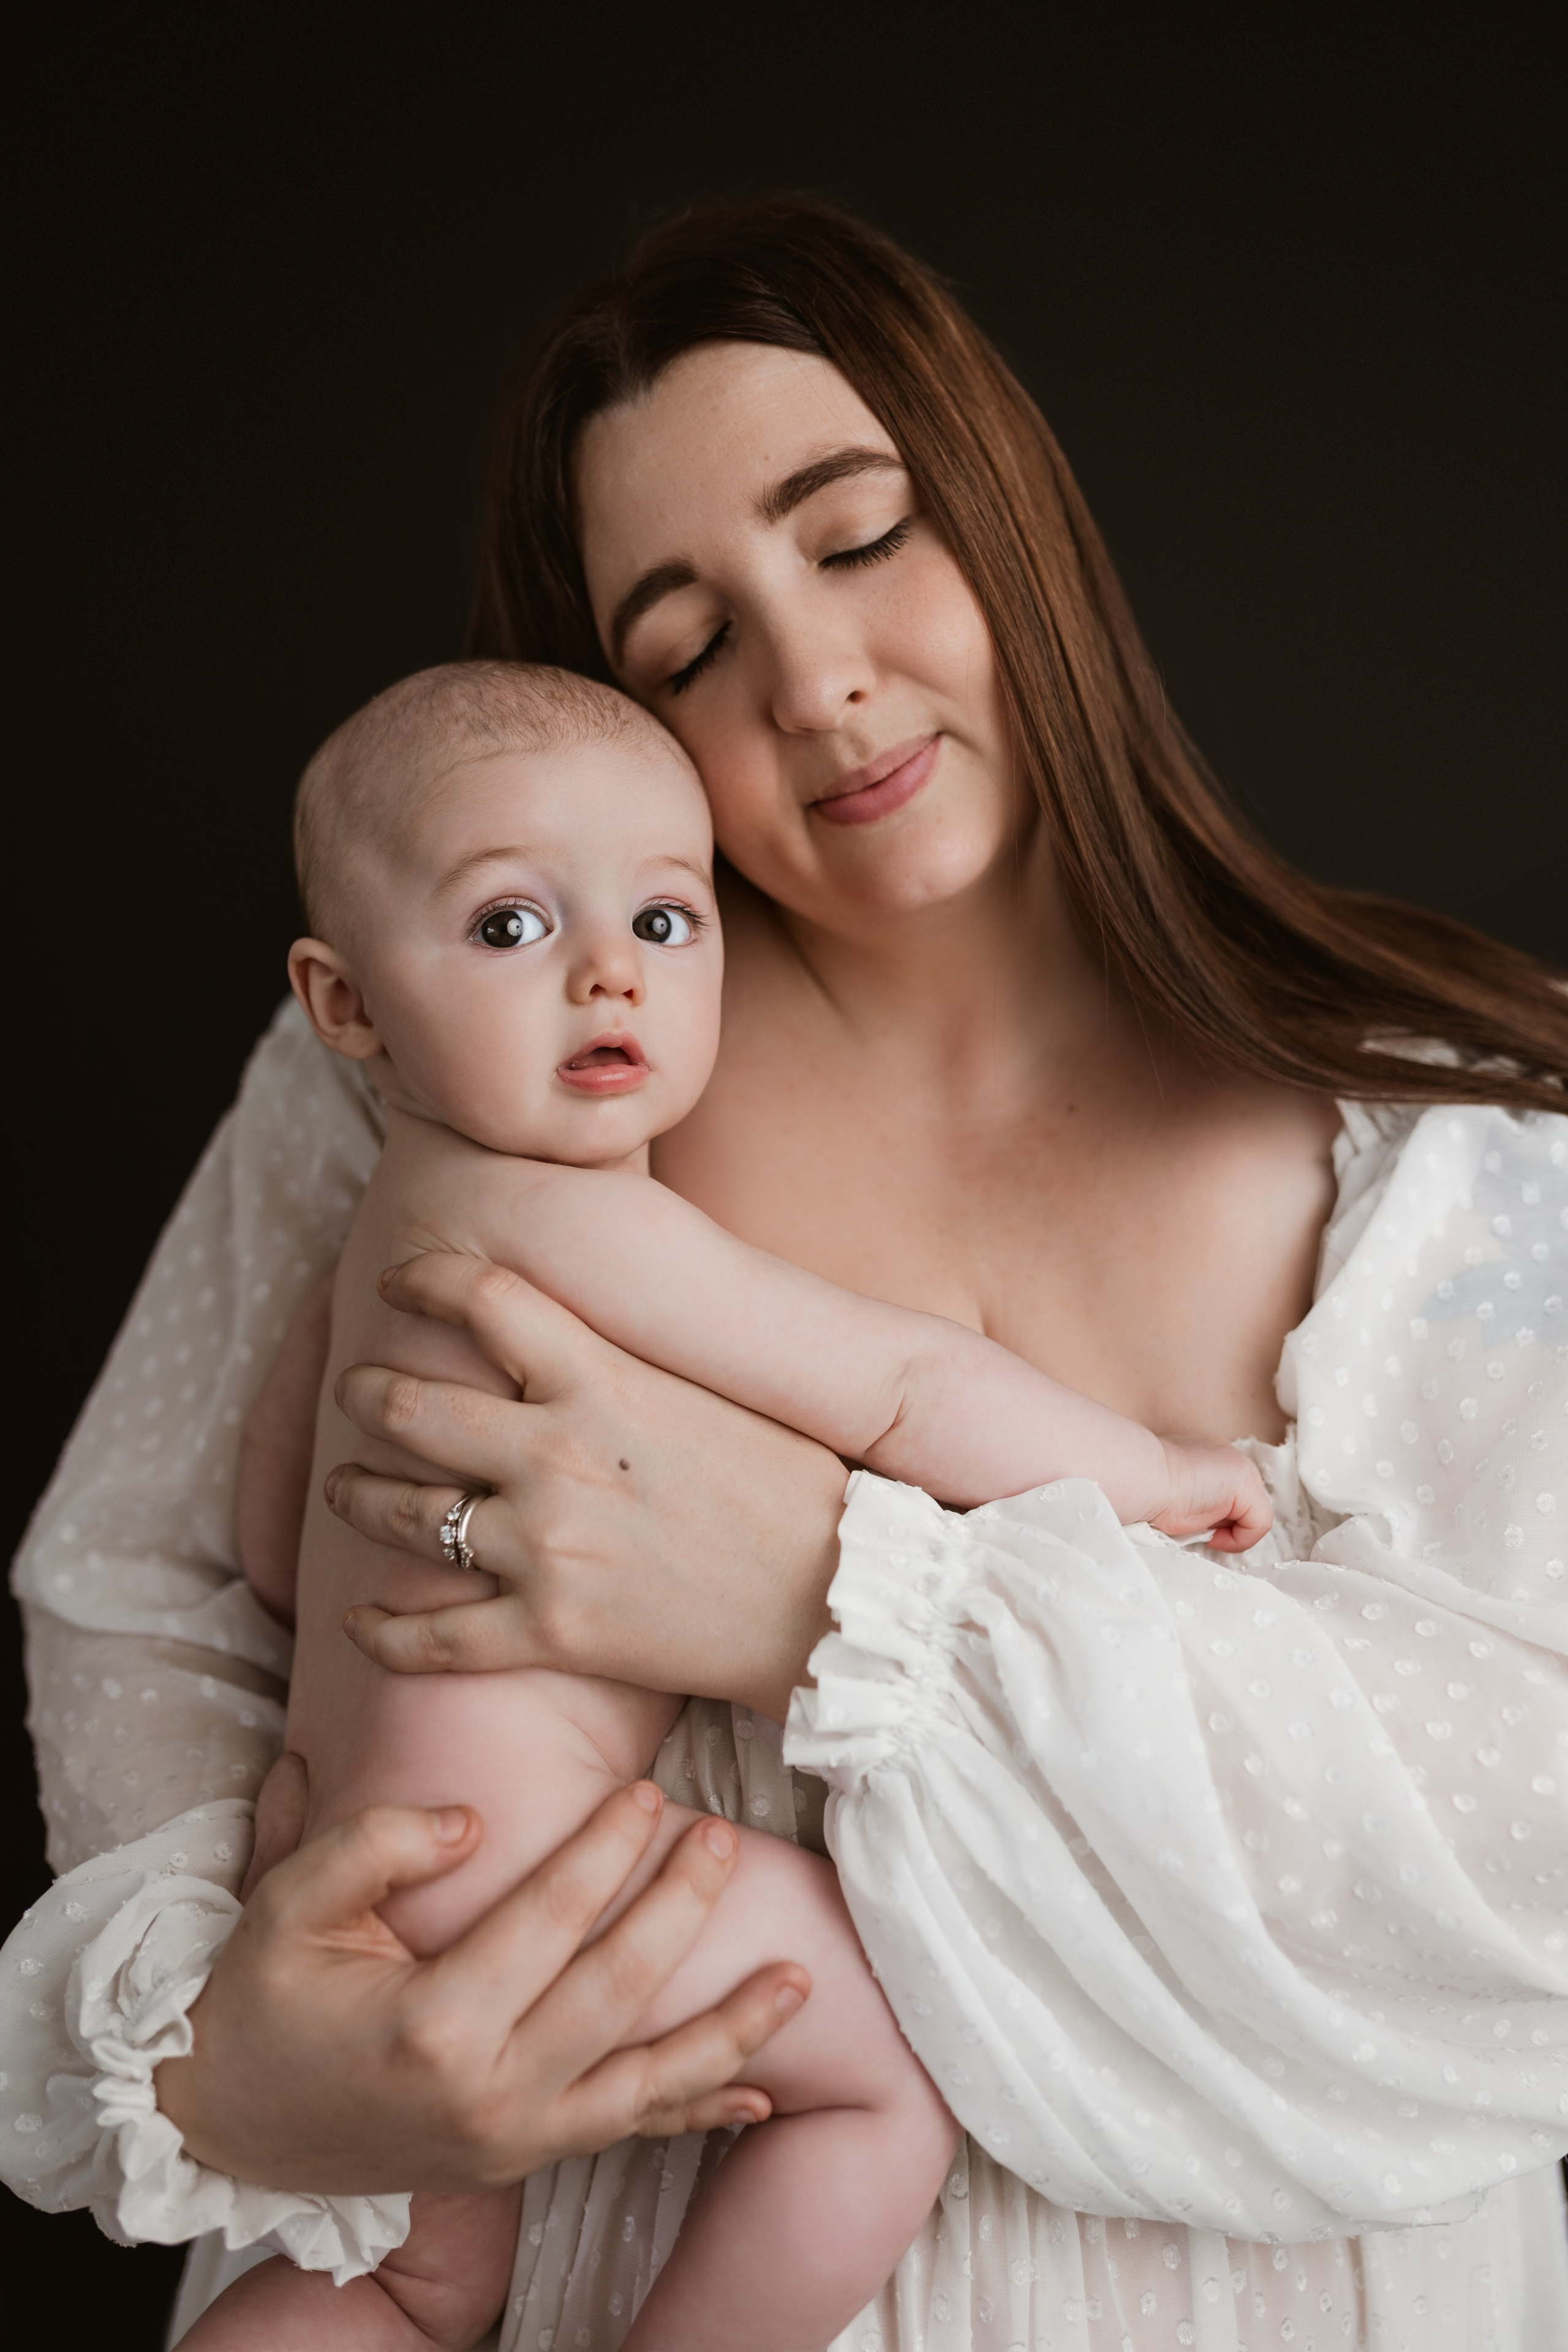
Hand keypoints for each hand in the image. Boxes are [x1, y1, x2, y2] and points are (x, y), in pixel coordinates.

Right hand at [158, 1781, 806, 2192]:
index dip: (603, 1851)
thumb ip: (375, 1845)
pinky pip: (625, 2134)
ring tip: (800, 1976)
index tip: (647, 1794)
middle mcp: (488, 2094)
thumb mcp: (288, 1902)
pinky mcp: (523, 2157)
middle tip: (722, 1838)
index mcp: (432, 2024)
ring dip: (731, 2030)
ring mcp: (513, 2137)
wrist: (223, 2118)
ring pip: (647, 2084)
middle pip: (616, 1993)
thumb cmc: (260, 1996)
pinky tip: (760, 2094)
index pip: (548, 1921)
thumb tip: (471, 1818)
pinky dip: (697, 2113)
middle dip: (681, 1910)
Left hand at [325, 1252, 847, 1721]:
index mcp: (603, 1379)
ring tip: (347, 1490)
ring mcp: (546, 1547)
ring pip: (399, 1512)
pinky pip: (429, 1635)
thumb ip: (633, 1360)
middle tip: (359, 1390)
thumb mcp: (716, 1390)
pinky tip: (359, 1620)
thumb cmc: (799, 1488)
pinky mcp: (550, 1633)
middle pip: (408, 1405)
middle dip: (366, 1392)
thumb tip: (590, 1321)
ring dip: (356, 1497)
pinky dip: (381, 1629)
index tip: (399, 1281)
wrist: (845, 1601)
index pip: (481, 1298)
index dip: (423, 1279)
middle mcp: (555, 1455)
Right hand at [1151, 1437, 1272, 1551]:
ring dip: (1227, 1531)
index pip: (1224, 1490)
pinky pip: (1259, 1524)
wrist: (1140, 1476)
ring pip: (1252, 1514)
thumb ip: (1193, 1496)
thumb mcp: (1174, 1489)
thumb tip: (1204, 1522)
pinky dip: (1238, 1540)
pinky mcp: (1247, 1486)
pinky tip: (1211, 1535)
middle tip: (1194, 1527)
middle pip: (1241, 1503)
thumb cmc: (1145, 1487)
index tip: (1189, 1520)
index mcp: (1206, 1452)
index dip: (1212, 1515)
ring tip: (1199, 1528)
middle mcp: (1228, 1455)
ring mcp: (1241, 1468)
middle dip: (1222, 1523)